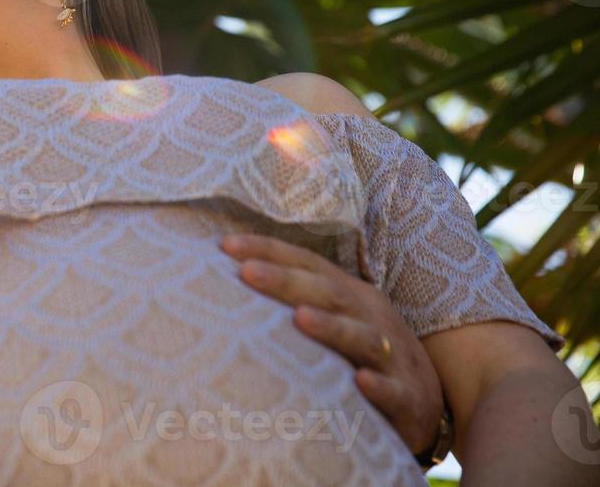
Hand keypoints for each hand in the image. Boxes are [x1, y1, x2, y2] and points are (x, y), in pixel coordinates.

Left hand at [220, 233, 443, 453]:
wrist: (424, 405)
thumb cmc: (361, 356)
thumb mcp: (336, 320)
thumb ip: (294, 300)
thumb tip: (231, 277)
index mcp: (350, 296)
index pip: (308, 265)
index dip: (270, 251)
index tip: (225, 244)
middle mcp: (371, 318)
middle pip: (329, 294)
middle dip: (287, 281)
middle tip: (246, 271)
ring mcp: (392, 358)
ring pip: (363, 338)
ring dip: (332, 327)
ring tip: (299, 318)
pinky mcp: (408, 400)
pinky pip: (394, 391)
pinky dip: (378, 387)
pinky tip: (360, 382)